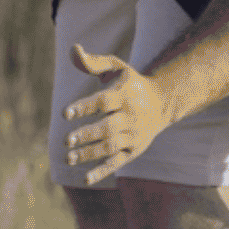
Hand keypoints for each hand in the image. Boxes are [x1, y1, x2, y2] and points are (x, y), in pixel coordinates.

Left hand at [63, 42, 172, 183]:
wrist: (163, 102)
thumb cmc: (130, 83)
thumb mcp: (116, 67)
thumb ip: (93, 61)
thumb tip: (73, 49)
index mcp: (124, 95)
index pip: (103, 102)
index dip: (84, 107)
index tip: (65, 113)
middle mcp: (130, 116)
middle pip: (107, 128)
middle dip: (87, 135)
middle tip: (66, 140)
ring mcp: (133, 135)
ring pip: (110, 147)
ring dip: (89, 154)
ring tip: (68, 157)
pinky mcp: (134, 150)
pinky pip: (117, 162)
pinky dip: (102, 171)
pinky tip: (85, 179)